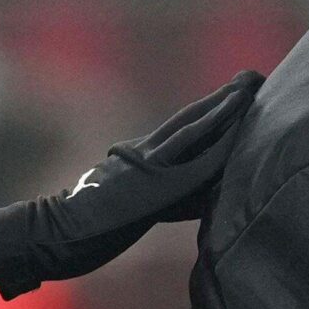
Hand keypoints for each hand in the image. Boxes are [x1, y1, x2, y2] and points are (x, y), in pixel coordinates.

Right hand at [0, 72, 262, 297]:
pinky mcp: (151, 182)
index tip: (236, 94)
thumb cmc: (84, 230)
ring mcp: (148, 164)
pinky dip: (216, 143)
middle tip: (253, 77)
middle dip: (224, 99)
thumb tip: (195, 199)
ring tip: (250, 89)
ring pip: (193, 129)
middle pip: (192, 119)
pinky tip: (237, 129)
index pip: (182, 130)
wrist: (55, 231)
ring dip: (225, 109)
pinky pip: (191, 161)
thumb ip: (158, 198)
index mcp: (138, 157)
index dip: (209, 111)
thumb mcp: (124, 206)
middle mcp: (144, 153)